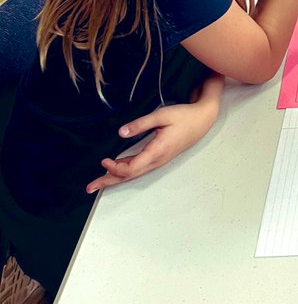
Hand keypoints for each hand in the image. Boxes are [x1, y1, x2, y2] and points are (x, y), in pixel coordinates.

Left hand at [86, 92, 220, 193]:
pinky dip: (125, 170)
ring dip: (115, 177)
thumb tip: (120, 133)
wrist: (202, 119)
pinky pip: (139, 167)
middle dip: (108, 181)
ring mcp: (158, 160)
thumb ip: (140, 124)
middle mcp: (156, 160)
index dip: (114, 168)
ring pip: (133, 173)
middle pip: (129, 176)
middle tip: (90, 188)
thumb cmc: (184, 116)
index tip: (103, 160)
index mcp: (156, 152)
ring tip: (99, 181)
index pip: (131, 168)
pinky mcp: (159, 157)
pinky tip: (117, 167)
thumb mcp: (162, 116)